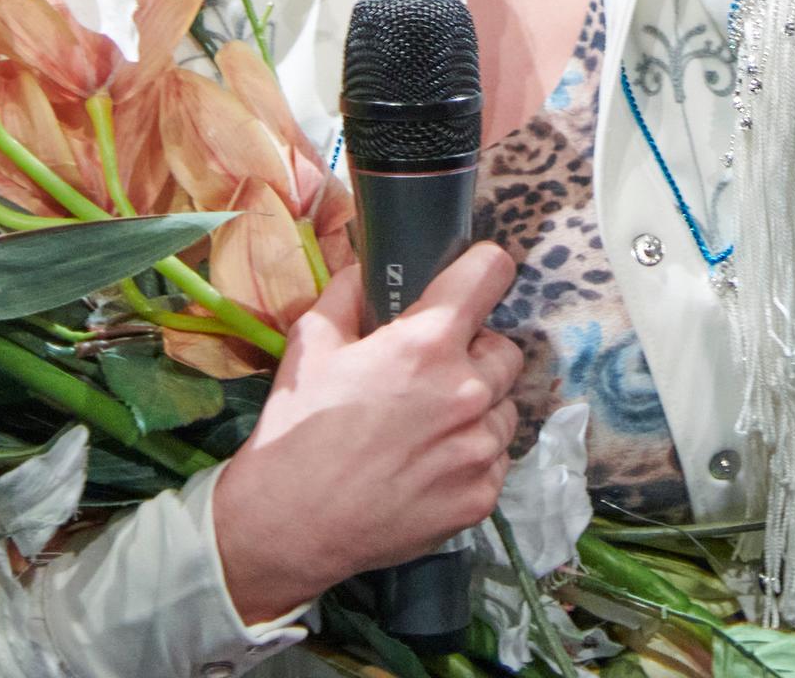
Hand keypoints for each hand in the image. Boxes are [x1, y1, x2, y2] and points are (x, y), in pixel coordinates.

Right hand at [212, 245, 524, 622]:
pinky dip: (470, 457)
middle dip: (474, 352)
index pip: (492, 272)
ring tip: (426, 428)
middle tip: (429, 374)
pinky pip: (495, 460)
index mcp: (429, 343)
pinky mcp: (482, 497)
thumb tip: (370, 271)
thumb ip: (349, 292)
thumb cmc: (298, 427)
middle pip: (505, 349)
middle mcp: (469, 391)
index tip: (470, 281)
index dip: (480, 270)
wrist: (289, 524)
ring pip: (503, 408)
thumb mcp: (310, 341)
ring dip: (477, 408)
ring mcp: (481, 449)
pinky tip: (427, 467)